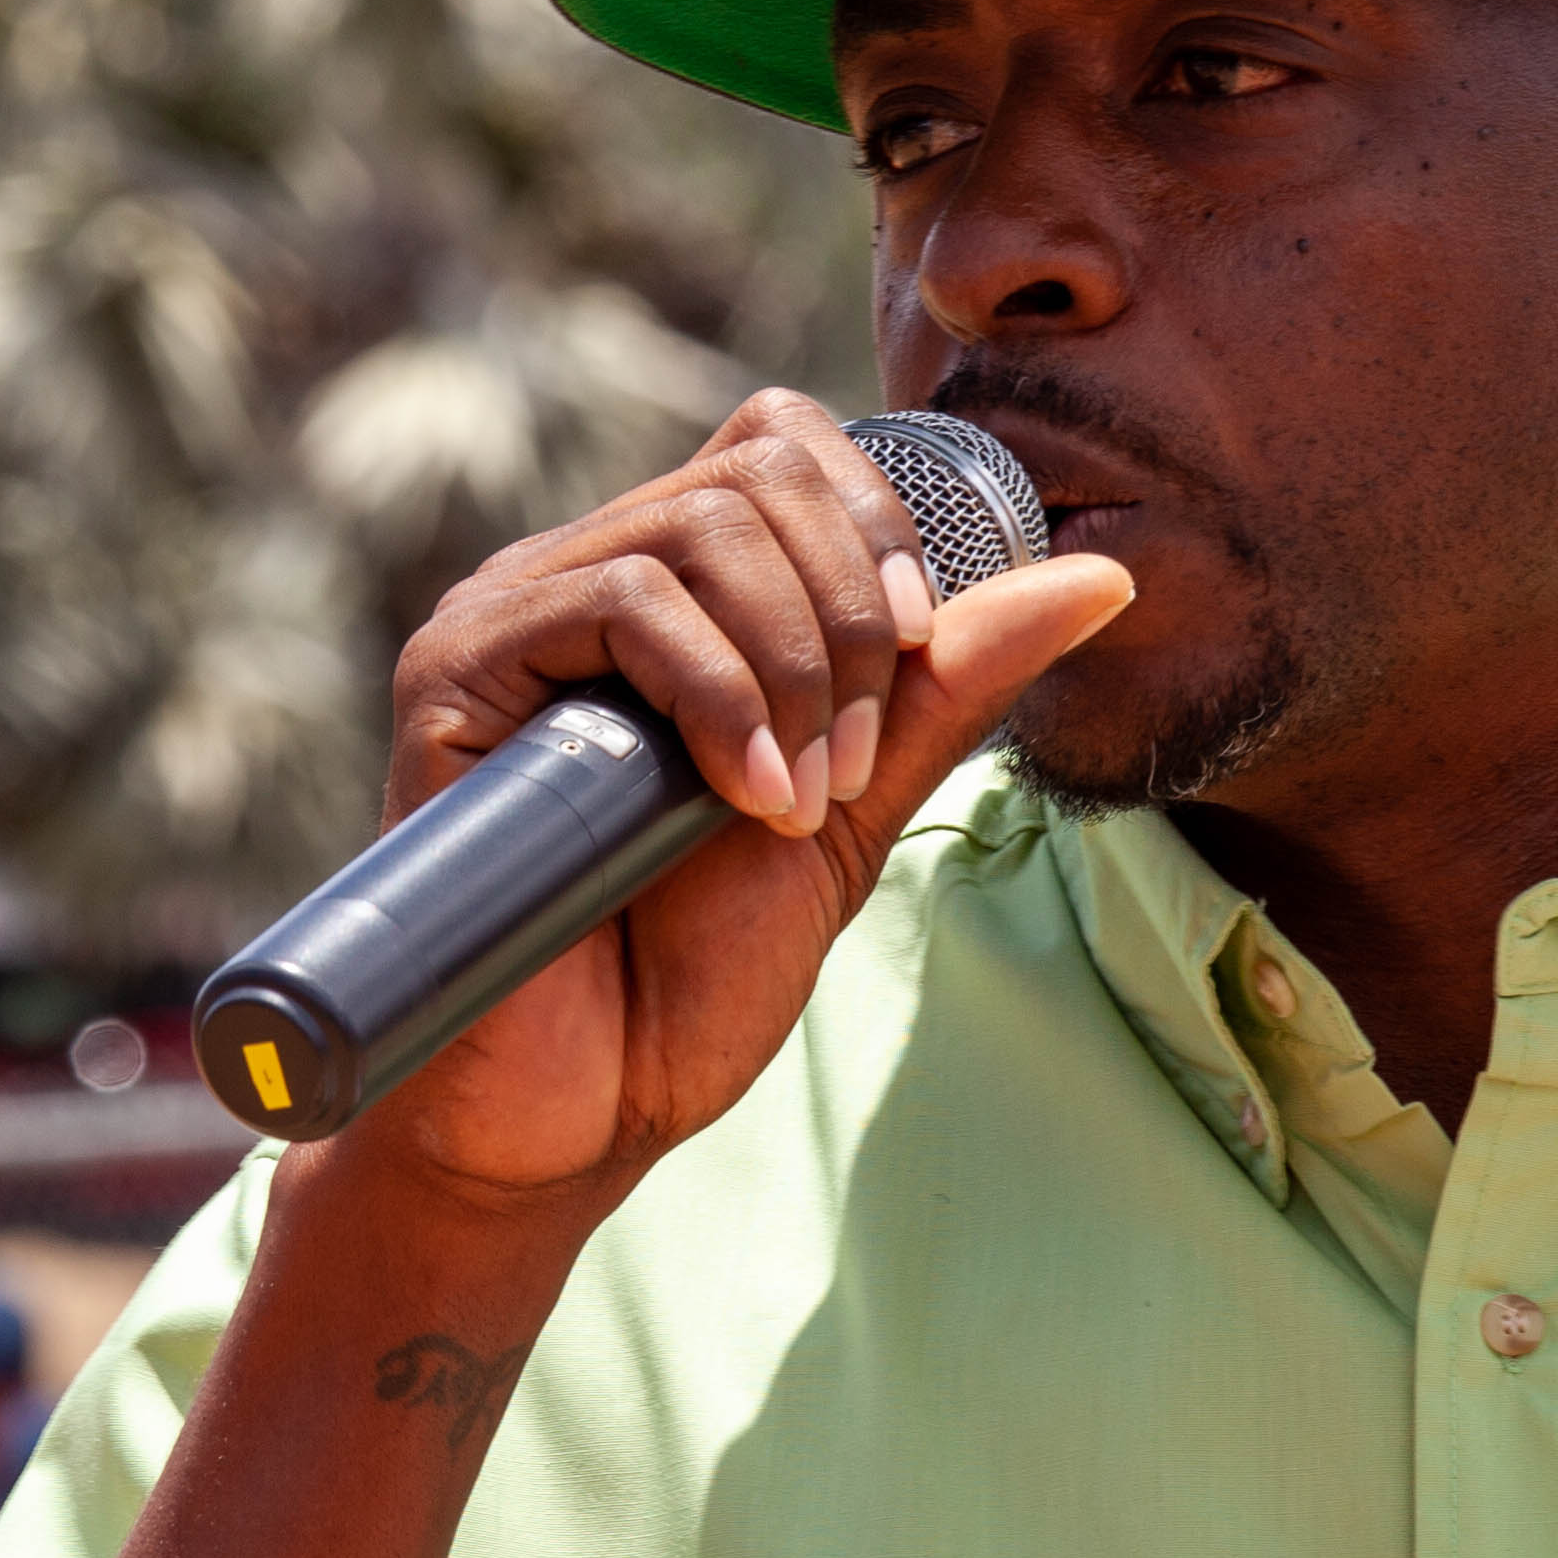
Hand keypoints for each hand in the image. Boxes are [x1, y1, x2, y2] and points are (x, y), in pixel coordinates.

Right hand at [356, 386, 1129, 1215]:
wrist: (578, 1111)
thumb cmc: (688, 976)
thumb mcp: (852, 809)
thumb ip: (947, 690)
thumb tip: (1102, 575)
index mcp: (671, 596)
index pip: (781, 445)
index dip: (874, 527)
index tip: (915, 658)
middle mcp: (580, 578)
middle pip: (755, 472)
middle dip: (852, 615)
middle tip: (852, 766)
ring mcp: (512, 618)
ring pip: (698, 527)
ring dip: (796, 666)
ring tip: (796, 803)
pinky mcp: (455, 671)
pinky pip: (620, 601)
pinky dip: (719, 694)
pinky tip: (742, 798)